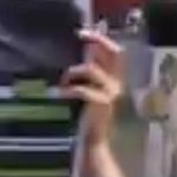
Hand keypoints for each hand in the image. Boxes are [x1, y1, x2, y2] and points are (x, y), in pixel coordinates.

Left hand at [62, 29, 123, 148]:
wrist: (94, 143)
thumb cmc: (89, 120)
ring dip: (74, 72)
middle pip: (115, 53)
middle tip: (80, 35)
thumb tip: (85, 52)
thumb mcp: (91, 92)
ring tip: (63, 82)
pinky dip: (67, 89)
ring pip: (93, 69)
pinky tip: (58, 94)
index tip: (83, 33)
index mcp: (116, 81)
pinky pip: (82, 89)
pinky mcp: (101, 103)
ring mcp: (111, 94)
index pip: (116, 53)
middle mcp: (117, 85)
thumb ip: (91, 74)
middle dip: (98, 41)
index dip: (102, 40)